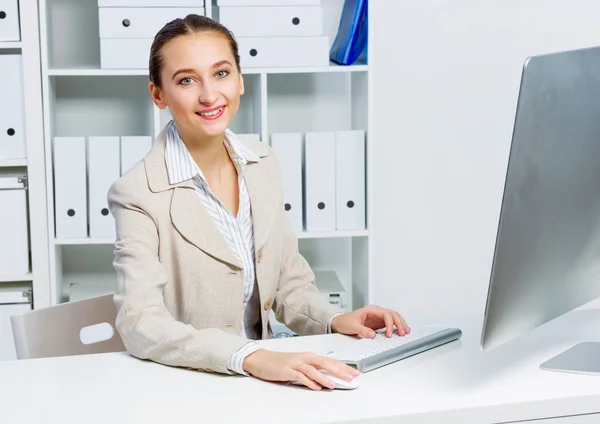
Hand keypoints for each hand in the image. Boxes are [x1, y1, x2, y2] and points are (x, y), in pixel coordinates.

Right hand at [242, 349, 359, 390]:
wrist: (261, 359)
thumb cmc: (280, 362)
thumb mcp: (299, 365)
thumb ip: (313, 370)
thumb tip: (328, 379)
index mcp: (309, 356)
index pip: (330, 360)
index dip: (344, 366)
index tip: (355, 372)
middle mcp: (304, 358)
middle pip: (325, 363)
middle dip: (340, 370)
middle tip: (351, 377)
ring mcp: (295, 363)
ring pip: (313, 369)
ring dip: (325, 377)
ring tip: (334, 384)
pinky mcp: (286, 370)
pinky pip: (300, 376)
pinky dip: (309, 382)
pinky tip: (316, 387)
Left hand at [330, 304, 409, 338]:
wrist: (340, 322)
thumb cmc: (345, 321)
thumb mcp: (352, 326)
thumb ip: (362, 330)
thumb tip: (373, 335)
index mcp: (371, 310)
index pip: (385, 314)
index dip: (389, 324)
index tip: (389, 334)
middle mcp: (376, 312)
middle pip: (392, 314)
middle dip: (399, 323)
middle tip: (402, 333)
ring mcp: (378, 317)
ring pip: (394, 317)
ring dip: (401, 323)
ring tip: (406, 332)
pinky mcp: (379, 323)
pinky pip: (391, 323)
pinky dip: (397, 326)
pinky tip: (402, 331)